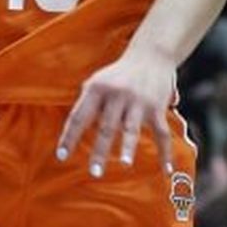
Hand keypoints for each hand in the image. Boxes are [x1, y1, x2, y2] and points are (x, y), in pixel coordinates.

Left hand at [56, 48, 177, 177]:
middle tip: (94, 172)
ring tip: (125, 164)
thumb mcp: (97, 82)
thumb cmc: (118, 74)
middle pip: (106, 127)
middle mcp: (117, 94)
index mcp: (97, 89)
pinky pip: (162, 133)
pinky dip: (165, 152)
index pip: (79, 116)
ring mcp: (139, 101)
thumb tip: (72, 134)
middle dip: (100, 151)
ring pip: (132, 128)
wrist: (152, 54)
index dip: (69, 137)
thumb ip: (86, 104)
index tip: (61, 157)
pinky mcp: (157, 107)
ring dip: (128, 147)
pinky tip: (165, 169)